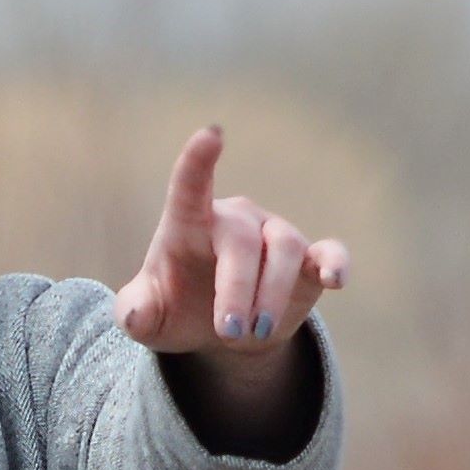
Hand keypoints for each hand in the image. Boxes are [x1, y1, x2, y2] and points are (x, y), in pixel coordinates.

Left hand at [114, 124, 344, 362]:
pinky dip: (334, 263)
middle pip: (242, 242)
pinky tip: (334, 280)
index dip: (198, 162)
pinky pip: (329, 252)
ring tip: (255, 334)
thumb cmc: (177, 310)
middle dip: (237, 290)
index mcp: (189, 225)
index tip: (210, 134)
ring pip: (285, 248)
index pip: (190, 187)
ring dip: (272, 293)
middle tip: (228, 332)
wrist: (220, 335)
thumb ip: (136, 313)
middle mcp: (236, 221)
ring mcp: (274, 236)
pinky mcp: (308, 262)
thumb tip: (135, 314)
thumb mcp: (148, 318)